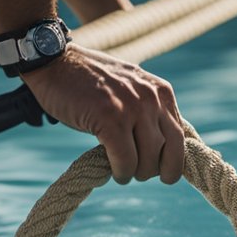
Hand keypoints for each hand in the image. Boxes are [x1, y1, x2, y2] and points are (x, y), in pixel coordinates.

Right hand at [23, 44, 184, 184]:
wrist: (55, 61)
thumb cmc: (89, 82)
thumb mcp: (131, 89)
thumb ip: (150, 111)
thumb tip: (164, 147)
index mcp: (161, 92)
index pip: (181, 136)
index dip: (174, 160)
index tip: (165, 172)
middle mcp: (152, 98)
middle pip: (170, 151)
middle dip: (159, 171)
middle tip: (141, 174)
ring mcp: (132, 107)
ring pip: (148, 159)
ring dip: (136, 173)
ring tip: (124, 172)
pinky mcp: (110, 118)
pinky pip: (126, 160)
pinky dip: (121, 172)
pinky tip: (115, 173)